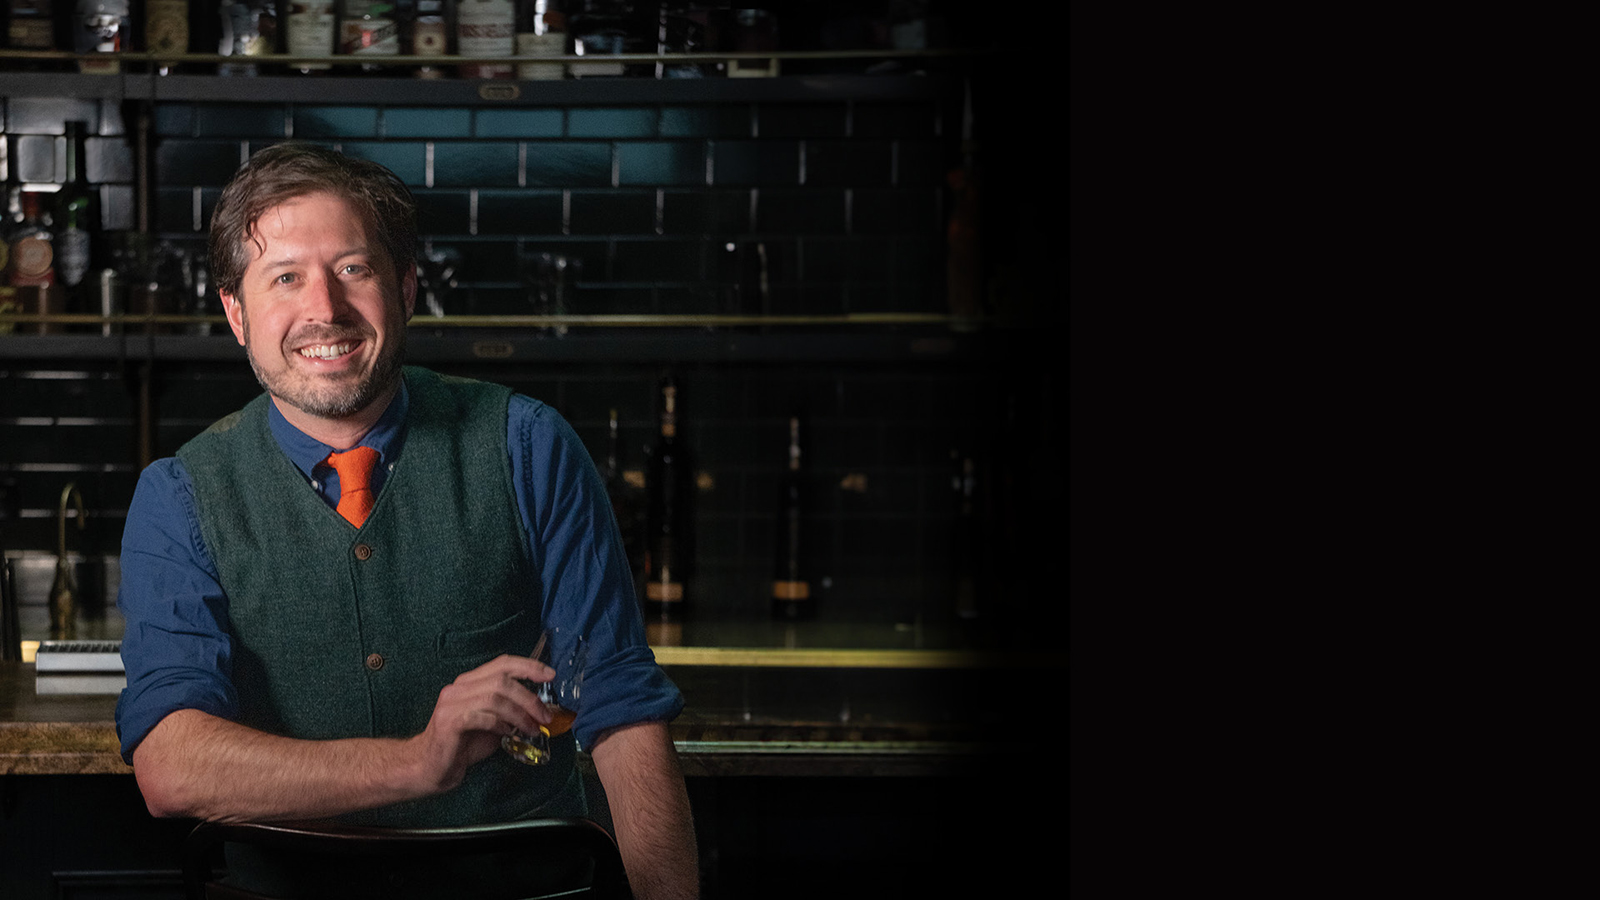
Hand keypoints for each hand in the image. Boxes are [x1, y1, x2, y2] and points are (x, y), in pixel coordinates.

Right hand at [409, 654, 555, 791]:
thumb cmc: (463, 746)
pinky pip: (482, 717)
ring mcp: (451, 703)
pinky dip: (501, 725)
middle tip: (545, 716)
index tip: (550, 675)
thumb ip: (511, 712)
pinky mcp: (449, 722)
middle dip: (529, 697)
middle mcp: (459, 687)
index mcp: (470, 682)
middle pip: (502, 680)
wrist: (430, 767)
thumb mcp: (494, 724)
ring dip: (519, 714)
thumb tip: (541, 710)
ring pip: (494, 697)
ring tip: (531, 729)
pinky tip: (508, 735)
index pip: (502, 663)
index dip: (528, 666)